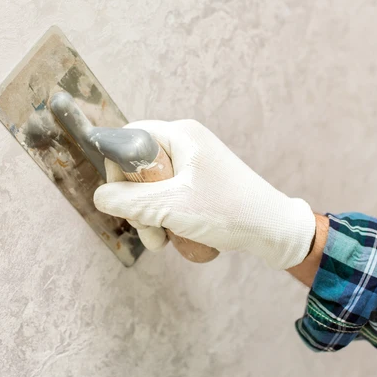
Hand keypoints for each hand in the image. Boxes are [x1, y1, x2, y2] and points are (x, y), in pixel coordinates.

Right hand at [93, 119, 315, 269]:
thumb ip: (130, 201)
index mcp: (180, 135)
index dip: (117, 168)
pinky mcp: (201, 185)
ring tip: (163, 240)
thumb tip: (100, 196)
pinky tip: (177, 236)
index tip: (120, 198)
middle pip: (139, 167)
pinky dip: (168, 218)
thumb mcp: (172, 207)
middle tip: (147, 230)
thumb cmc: (230, 212)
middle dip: (136, 204)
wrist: (275, 231)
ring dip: (150, 217)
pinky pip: (169, 197)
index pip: (129, 138)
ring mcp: (195, 165)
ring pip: (152, 188)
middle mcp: (186, 144)